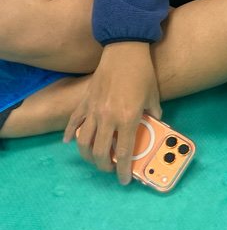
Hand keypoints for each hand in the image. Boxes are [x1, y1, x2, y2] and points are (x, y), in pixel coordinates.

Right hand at [63, 42, 160, 185]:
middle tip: (109, 169)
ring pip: (83, 142)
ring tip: (93, 159)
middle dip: (104, 166)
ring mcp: (93, 110)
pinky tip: (69, 141)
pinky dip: (70, 133)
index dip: (123, 170)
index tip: (124, 180)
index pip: (123, 152)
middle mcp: (108, 117)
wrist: (125, 50)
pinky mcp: (85, 101)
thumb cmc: (142, 72)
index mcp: (128, 118)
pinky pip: (73, 121)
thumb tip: (154, 125)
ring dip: (87, 155)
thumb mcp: (153, 96)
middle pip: (99, 152)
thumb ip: (153, 114)